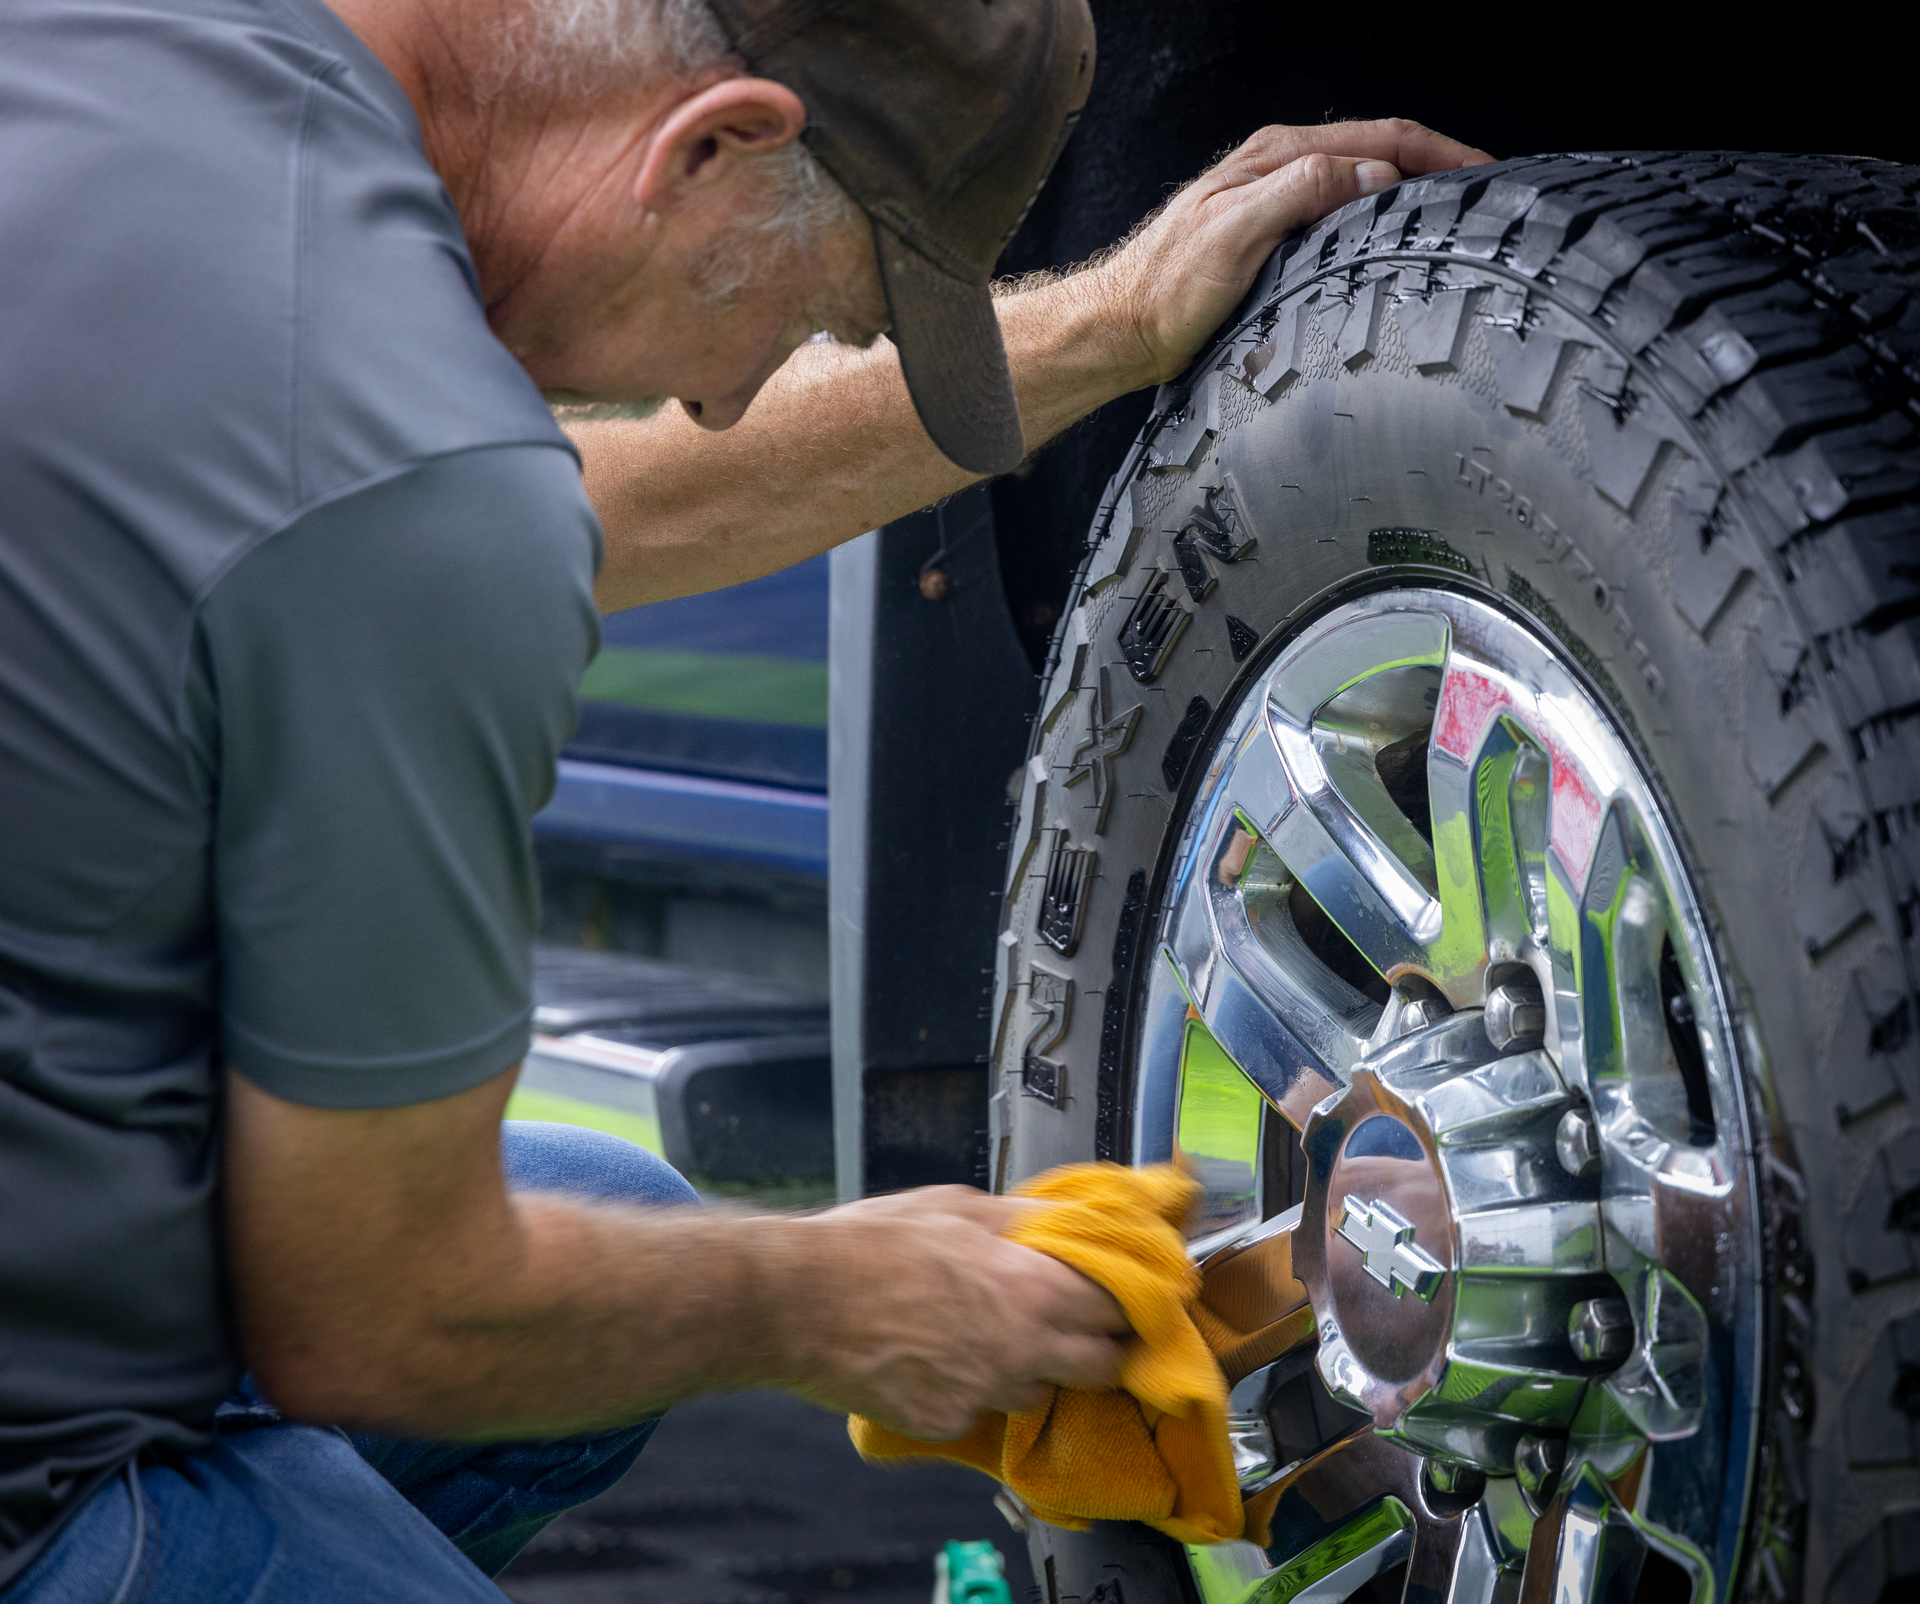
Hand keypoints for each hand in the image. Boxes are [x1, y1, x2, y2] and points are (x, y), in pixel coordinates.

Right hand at [783, 1185, 1130, 1441]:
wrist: (798, 1302)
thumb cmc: (873, 1244)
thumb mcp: (956, 1207)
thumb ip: (1022, 1219)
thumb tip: (1066, 1219)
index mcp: (1033, 1289)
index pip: (1120, 1311)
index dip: (1124, 1303)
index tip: (1119, 1298)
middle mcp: (1022, 1351)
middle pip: (1102, 1368)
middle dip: (1097, 1348)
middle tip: (1076, 1328)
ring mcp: (985, 1395)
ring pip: (1041, 1394)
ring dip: (1034, 1372)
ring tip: (995, 1341)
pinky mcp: (948, 1424)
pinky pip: (981, 1413)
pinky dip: (971, 1392)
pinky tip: (939, 1362)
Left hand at [1086, 119, 1492, 391]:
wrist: (1119, 330)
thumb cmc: (1165, 292)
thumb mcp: (1234, 234)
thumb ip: (1301, 192)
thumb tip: (1371, 173)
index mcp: (1277, 157)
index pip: (1381, 136)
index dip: (1440, 150)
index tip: (1485, 172)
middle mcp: (1277, 170)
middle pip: (1378, 151)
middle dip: (1438, 164)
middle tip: (1486, 193)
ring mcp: (1273, 201)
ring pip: (1361, 182)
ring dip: (1410, 190)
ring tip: (1451, 212)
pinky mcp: (1267, 236)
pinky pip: (1339, 213)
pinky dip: (1378, 217)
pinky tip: (1390, 241)